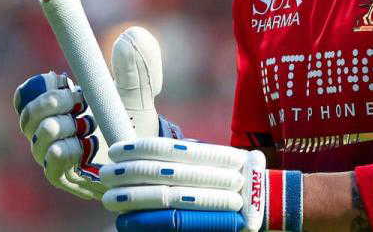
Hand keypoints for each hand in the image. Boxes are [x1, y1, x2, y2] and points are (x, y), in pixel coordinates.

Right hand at [13, 27, 182, 200]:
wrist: (146, 157)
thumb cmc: (133, 122)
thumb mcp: (134, 93)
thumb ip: (133, 68)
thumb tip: (131, 37)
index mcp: (57, 107)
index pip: (26, 96)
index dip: (39, 87)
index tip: (62, 80)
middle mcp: (50, 131)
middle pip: (28, 117)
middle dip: (50, 104)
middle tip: (77, 101)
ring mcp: (55, 155)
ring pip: (39, 138)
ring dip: (61, 127)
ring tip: (86, 125)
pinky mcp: (65, 178)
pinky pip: (51, 165)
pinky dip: (66, 152)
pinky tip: (84, 146)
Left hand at [100, 138, 300, 231]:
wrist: (266, 205)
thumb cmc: (231, 179)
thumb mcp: (213, 159)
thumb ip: (185, 156)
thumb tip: (141, 152)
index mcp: (212, 157)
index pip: (169, 149)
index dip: (139, 149)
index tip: (118, 150)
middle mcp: (213, 177)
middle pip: (162, 173)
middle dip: (129, 174)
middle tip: (107, 174)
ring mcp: (211, 203)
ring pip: (164, 199)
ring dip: (132, 199)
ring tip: (110, 198)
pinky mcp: (209, 224)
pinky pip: (171, 225)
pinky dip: (146, 223)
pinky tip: (127, 222)